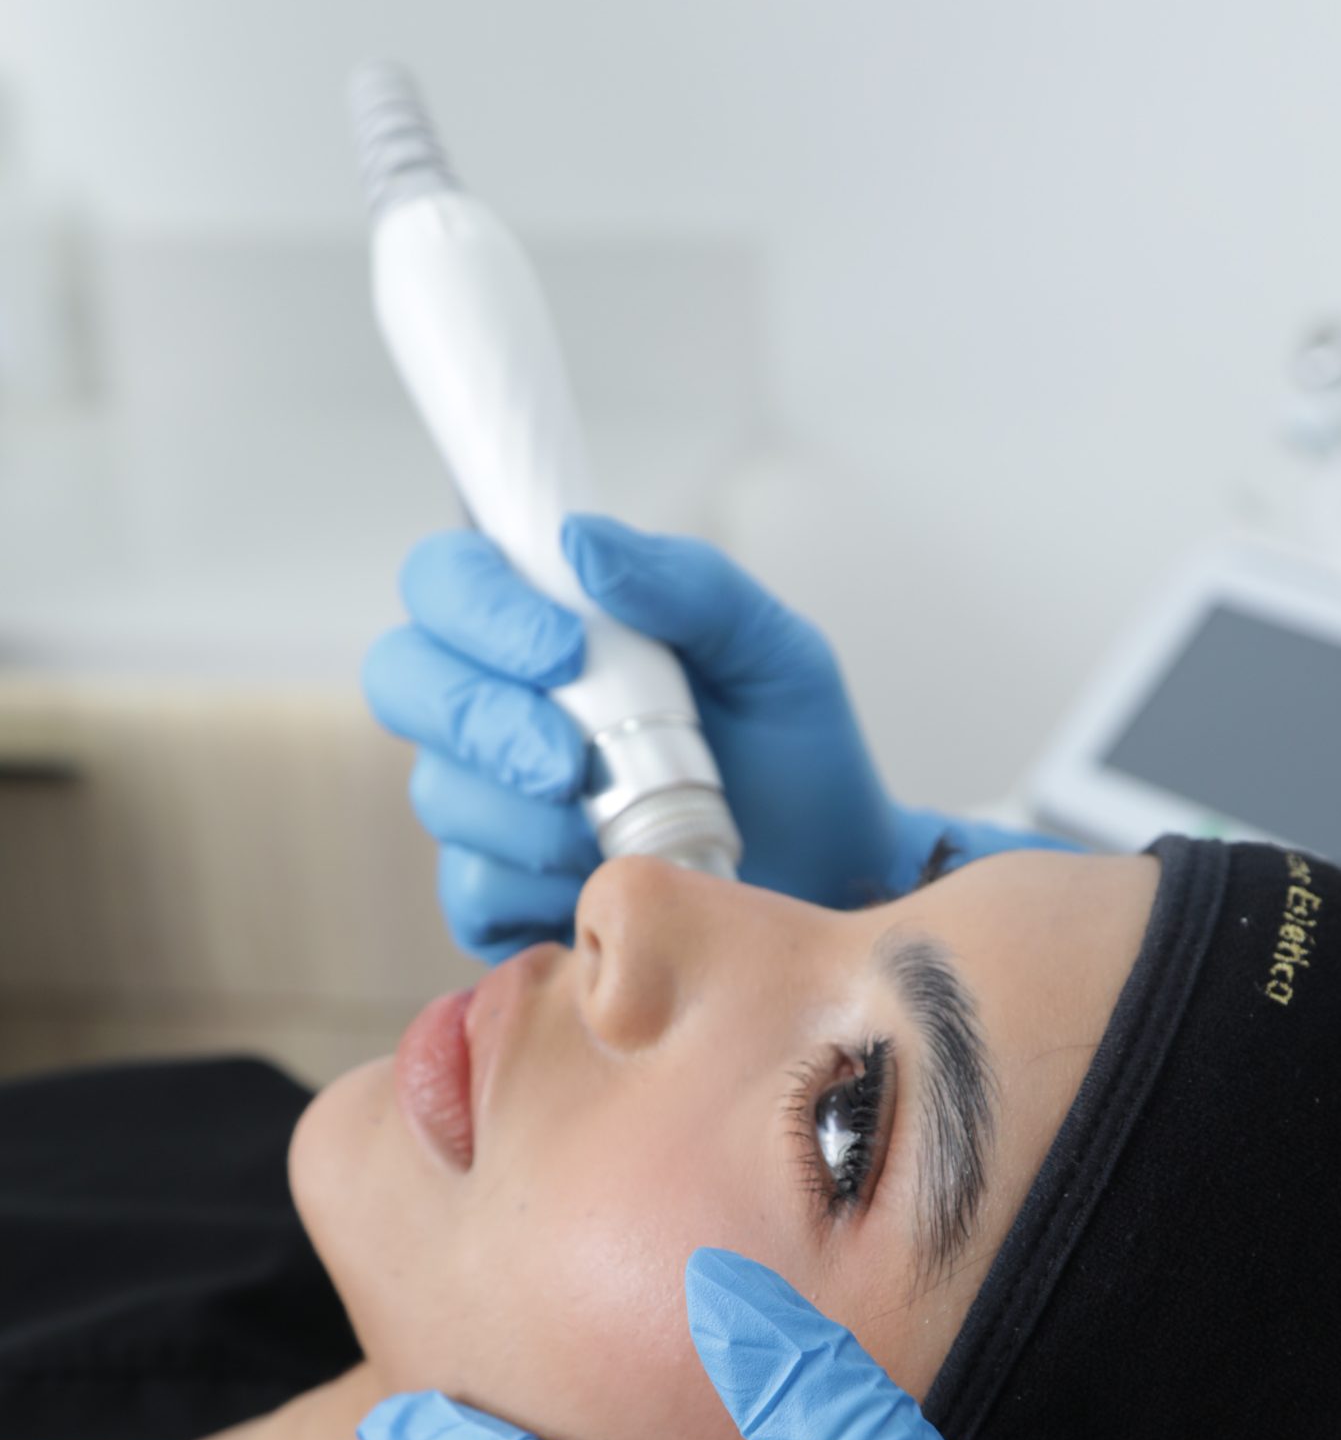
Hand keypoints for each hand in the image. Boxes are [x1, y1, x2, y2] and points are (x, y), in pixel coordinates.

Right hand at [364, 515, 1045, 959]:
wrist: (836, 872)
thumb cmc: (796, 753)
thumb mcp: (770, 650)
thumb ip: (687, 585)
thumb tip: (581, 543)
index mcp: (546, 629)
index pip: (445, 582)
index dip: (477, 610)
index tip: (563, 651)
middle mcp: (499, 709)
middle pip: (406, 683)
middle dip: (480, 722)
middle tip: (567, 763)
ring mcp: (497, 806)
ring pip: (441, 796)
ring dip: (520, 819)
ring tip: (613, 836)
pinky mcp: (512, 896)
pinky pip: (471, 896)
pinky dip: (531, 894)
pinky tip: (595, 887)